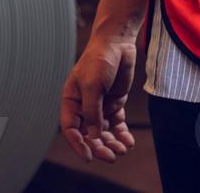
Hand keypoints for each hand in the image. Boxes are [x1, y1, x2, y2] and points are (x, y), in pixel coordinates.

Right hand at [59, 36, 137, 162]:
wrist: (117, 43)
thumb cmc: (99, 60)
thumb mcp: (93, 85)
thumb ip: (92, 111)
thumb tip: (94, 136)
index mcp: (71, 100)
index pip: (70, 128)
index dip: (77, 144)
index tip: (88, 156)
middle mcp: (84, 106)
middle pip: (89, 134)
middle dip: (99, 147)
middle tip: (111, 157)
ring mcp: (100, 106)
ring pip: (103, 132)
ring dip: (112, 143)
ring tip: (122, 150)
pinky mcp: (115, 104)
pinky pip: (117, 125)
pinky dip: (122, 134)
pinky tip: (129, 142)